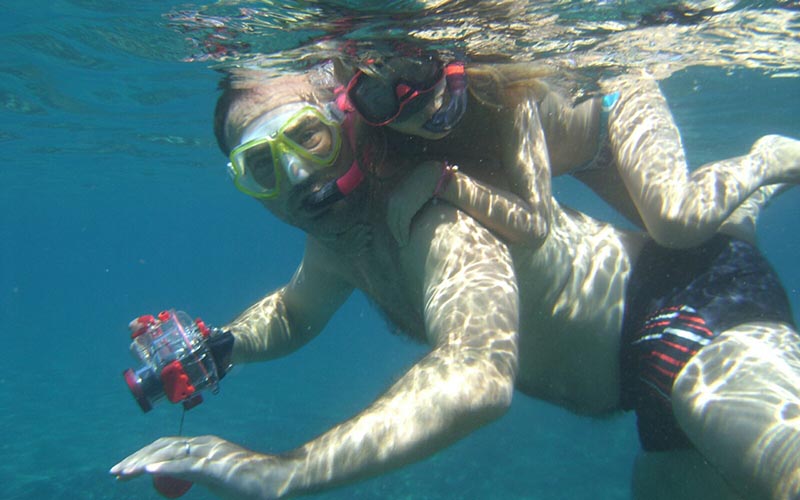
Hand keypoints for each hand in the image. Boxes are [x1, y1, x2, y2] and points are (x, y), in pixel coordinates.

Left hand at [110, 435, 293, 499]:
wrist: (276, 481)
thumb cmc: (249, 483)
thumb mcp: (215, 478)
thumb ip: (197, 476)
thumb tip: (177, 479)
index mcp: (203, 446)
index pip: (166, 446)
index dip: (142, 455)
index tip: (123, 470)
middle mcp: (204, 444)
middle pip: (162, 446)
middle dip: (135, 458)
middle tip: (114, 472)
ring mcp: (209, 453)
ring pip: (169, 453)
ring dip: (142, 462)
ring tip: (123, 472)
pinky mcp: (215, 466)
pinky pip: (186, 466)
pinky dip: (165, 466)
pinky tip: (147, 471)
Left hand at [387, 161, 444, 245]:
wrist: (431, 176)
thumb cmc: (425, 183)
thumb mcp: (412, 192)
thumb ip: (407, 201)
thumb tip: (408, 212)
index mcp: (393, 196)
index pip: (390, 214)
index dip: (393, 225)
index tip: (396, 234)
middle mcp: (393, 199)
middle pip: (391, 220)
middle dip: (394, 232)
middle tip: (399, 242)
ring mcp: (399, 204)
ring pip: (395, 224)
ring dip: (398, 235)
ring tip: (403, 243)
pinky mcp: (406, 208)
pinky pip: (402, 224)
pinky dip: (403, 233)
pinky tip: (406, 240)